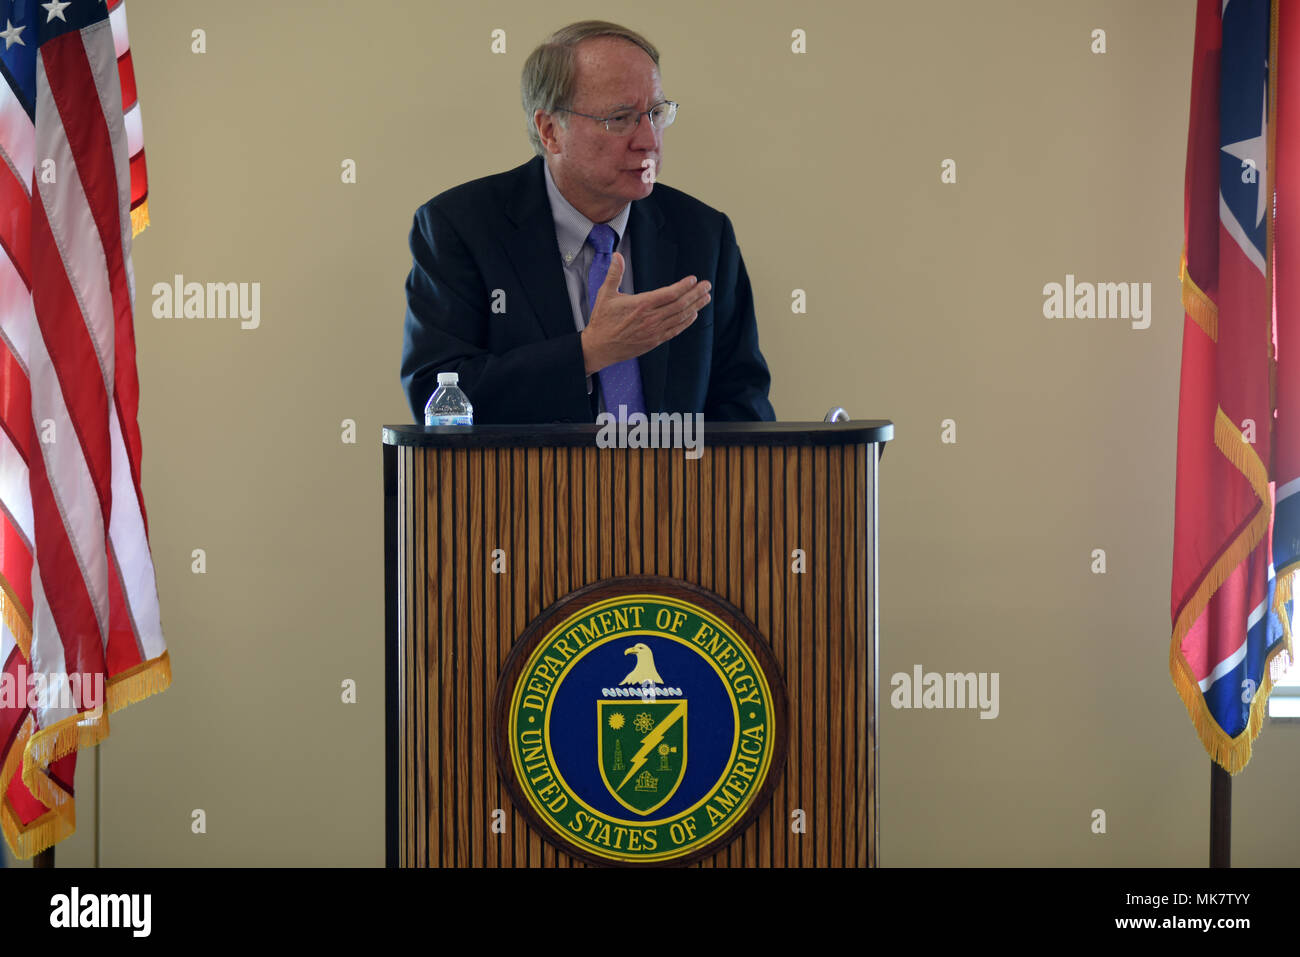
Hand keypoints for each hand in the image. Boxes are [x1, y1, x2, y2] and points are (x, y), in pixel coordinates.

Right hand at [580, 252, 710, 375]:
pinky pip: (675, 330)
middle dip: (695, 294)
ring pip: (680, 317)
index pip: (669, 294)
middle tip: (707, 285)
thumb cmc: (602, 320)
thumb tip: (616, 256)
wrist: (599, 348)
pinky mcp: (654, 341)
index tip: (693, 279)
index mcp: (641, 305)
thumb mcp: (605, 295)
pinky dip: (686, 322)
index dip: (683, 286)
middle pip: (679, 305)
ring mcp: (654, 331)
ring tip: (706, 298)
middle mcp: (651, 319)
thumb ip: (614, 274)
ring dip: (695, 306)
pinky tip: (694, 315)